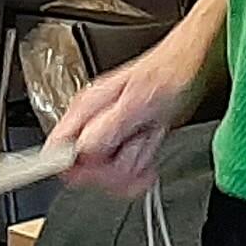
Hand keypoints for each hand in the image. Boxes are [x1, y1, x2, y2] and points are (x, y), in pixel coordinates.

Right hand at [47, 50, 200, 194]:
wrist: (189, 69)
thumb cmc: (165, 74)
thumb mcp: (137, 101)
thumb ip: (108, 127)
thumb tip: (83, 150)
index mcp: (85, 109)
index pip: (56, 148)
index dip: (72, 165)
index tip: (94, 169)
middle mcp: (91, 124)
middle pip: (83, 169)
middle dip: (114, 166)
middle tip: (133, 147)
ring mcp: (108, 137)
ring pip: (107, 175)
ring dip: (133, 164)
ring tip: (145, 137)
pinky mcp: (124, 147)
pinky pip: (124, 175)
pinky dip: (141, 170)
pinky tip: (150, 153)